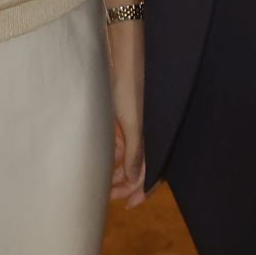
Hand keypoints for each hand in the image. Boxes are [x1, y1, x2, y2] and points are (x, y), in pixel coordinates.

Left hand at [106, 20, 145, 207]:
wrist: (123, 50)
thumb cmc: (129, 82)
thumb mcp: (131, 119)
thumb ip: (134, 149)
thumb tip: (134, 178)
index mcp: (154, 132)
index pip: (153, 170)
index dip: (143, 190)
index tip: (129, 204)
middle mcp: (147, 129)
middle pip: (140, 165)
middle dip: (125, 183)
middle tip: (108, 196)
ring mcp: (135, 121)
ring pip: (128, 154)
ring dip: (117, 169)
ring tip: (102, 182)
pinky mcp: (124, 112)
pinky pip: (121, 140)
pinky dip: (112, 151)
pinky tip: (101, 159)